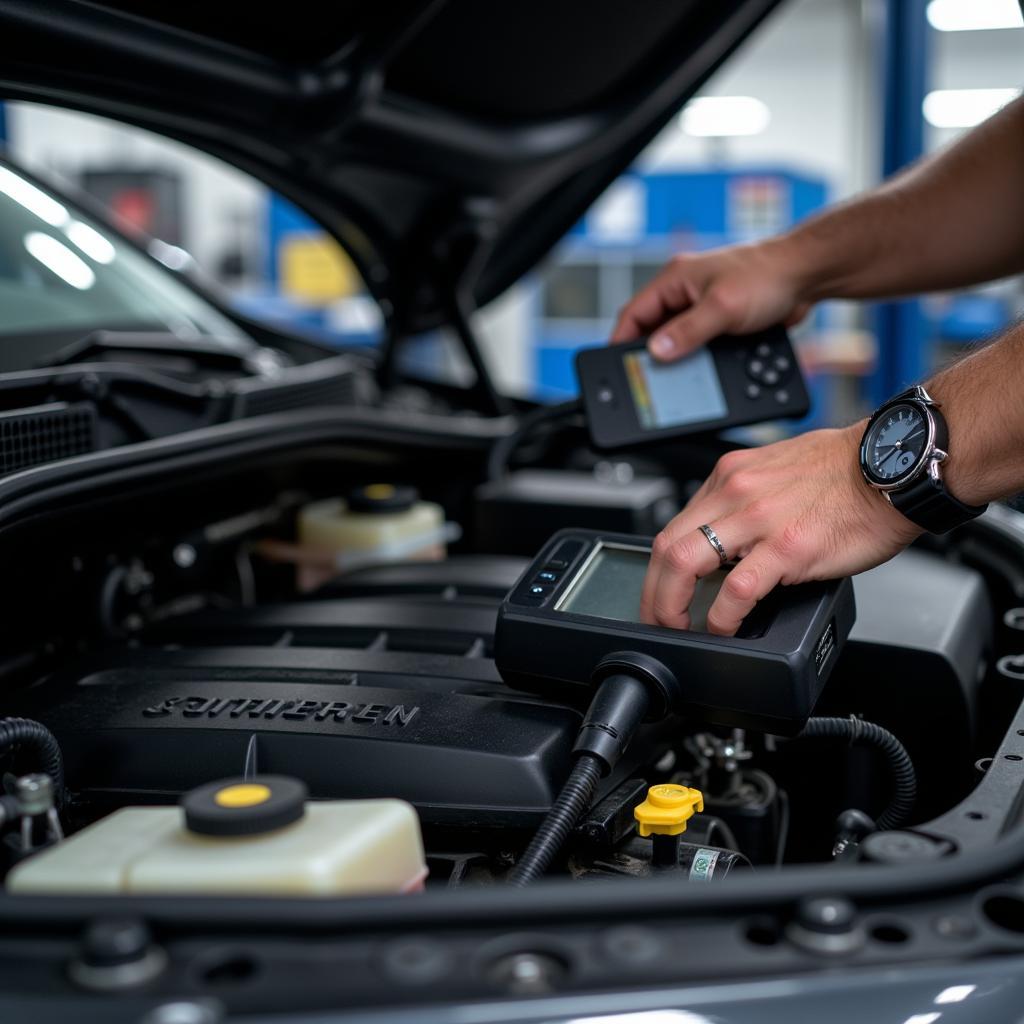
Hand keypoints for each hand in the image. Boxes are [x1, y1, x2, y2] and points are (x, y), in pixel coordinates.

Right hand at [611, 238, 813, 361]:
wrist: (807, 275)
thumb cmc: (767, 276)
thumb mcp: (722, 307)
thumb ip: (687, 332)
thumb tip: (656, 353)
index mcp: (674, 281)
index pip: (633, 314)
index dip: (620, 342)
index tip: (614, 368)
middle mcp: (684, 294)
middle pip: (652, 331)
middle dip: (651, 356)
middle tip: (647, 381)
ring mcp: (701, 308)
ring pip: (677, 341)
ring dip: (679, 359)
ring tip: (677, 379)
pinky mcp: (720, 322)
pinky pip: (700, 345)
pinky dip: (700, 360)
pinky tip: (704, 373)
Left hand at [641, 425, 921, 635]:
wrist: (895, 465)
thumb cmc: (849, 469)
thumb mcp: (778, 471)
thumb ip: (747, 501)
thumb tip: (731, 538)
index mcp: (731, 477)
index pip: (673, 525)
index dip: (659, 567)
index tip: (662, 590)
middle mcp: (736, 493)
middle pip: (666, 548)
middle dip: (654, 592)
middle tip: (658, 618)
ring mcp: (758, 520)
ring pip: (684, 565)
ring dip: (672, 606)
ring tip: (679, 628)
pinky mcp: (787, 548)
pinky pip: (735, 589)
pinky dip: (721, 616)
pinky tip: (724, 628)